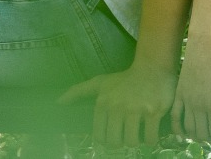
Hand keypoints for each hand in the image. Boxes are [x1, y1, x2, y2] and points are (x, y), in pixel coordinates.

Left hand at [61, 60, 175, 149]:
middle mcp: (117, 107)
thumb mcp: (99, 83)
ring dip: (135, 142)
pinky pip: (150, 139)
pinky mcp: (153, 112)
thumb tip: (57, 102)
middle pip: (114, 142)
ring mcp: (135, 110)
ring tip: (138, 133)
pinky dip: (150, 140)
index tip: (114, 135)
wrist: (151, 68)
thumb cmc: (124, 79)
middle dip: (120, 143)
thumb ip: (77, 92)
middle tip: (126, 136)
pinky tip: (149, 132)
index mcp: (103, 103)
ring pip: (131, 142)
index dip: (107, 140)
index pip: (99, 136)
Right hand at [173, 41, 210, 143]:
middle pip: (203, 133)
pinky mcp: (179, 95)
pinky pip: (175, 116)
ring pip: (189, 128)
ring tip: (205, 135)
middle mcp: (198, 106)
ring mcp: (186, 101)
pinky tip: (181, 136)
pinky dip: (177, 129)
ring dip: (197, 137)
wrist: (203, 47)